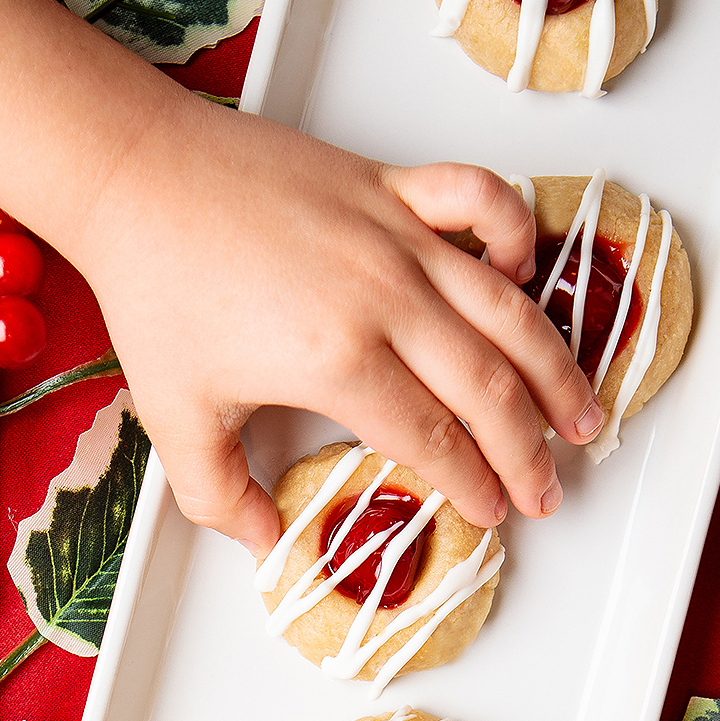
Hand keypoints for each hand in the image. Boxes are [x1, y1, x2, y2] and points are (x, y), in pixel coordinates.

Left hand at [75, 88, 604, 555]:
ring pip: (506, 308)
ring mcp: (394, 234)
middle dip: (528, 450)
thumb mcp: (177, 416)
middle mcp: (381, 297)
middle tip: (549, 489)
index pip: (433, 441)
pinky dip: (514, 228)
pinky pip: (478, 198)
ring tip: (583, 412)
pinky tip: (523, 272)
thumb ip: (221, 496)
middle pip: (487, 389)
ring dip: (555, 367)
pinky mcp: (388, 183)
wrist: (136, 176)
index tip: (494, 514)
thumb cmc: (156, 287)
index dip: (474, 485)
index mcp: (337, 361)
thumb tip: (263, 544)